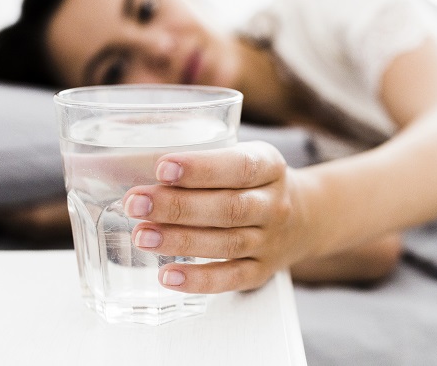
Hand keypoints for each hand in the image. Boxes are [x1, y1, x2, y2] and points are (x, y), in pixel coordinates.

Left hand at [121, 141, 311, 293]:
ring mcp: (269, 241)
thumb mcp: (245, 157)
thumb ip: (204, 159)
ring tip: (142, 235)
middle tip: (136, 203)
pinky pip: (231, 279)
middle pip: (229, 208)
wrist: (305, 218)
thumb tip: (131, 161)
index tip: (162, 168)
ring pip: (227, 243)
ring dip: (181, 240)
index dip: (201, 169)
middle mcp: (274, 205)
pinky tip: (168, 275)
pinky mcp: (261, 271)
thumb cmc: (255, 183)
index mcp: (270, 167)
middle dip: (178, 206)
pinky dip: (199, 280)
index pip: (240, 167)